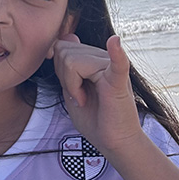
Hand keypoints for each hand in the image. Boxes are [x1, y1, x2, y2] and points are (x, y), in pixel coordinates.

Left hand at [51, 34, 141, 158]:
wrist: (114, 143)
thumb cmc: (94, 119)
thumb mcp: (72, 89)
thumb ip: (67, 66)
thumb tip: (67, 36)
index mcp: (93, 59)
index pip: (63, 48)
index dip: (59, 69)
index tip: (71, 89)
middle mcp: (103, 59)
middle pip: (65, 52)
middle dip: (65, 77)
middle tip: (80, 97)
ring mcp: (112, 68)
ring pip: (72, 61)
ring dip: (73, 86)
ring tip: (85, 99)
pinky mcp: (118, 82)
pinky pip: (116, 64)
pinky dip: (116, 54)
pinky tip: (115, 42)